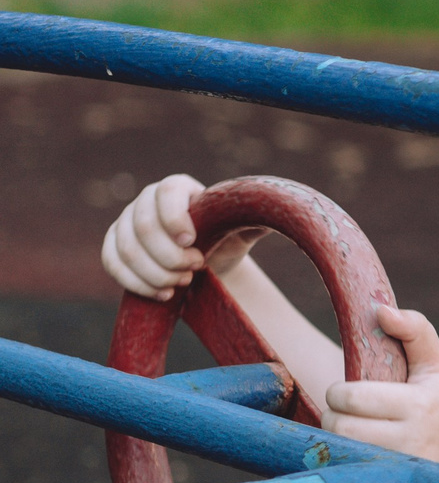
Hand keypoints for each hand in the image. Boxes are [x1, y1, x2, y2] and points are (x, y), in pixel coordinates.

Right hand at [101, 174, 265, 300]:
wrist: (207, 263)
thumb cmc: (227, 240)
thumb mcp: (244, 228)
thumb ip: (257, 217)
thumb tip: (282, 208)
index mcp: (178, 188)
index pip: (167, 192)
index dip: (175, 217)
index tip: (192, 242)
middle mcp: (146, 200)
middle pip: (143, 227)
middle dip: (168, 256)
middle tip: (194, 270)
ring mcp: (125, 222)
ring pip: (125, 249)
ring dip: (154, 272)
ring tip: (182, 284)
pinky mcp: (114, 246)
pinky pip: (111, 263)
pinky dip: (136, 282)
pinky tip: (163, 294)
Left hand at [321, 306, 438, 470]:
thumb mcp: (437, 364)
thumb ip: (414, 330)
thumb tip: (381, 310)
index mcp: (420, 403)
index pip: (350, 396)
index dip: (341, 393)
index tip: (351, 393)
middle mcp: (412, 439)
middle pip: (338, 427)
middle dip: (335, 417)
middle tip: (348, 414)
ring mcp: (403, 469)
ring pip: (339, 453)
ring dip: (337, 442)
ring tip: (353, 433)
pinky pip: (350, 475)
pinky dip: (345, 465)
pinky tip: (359, 456)